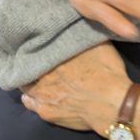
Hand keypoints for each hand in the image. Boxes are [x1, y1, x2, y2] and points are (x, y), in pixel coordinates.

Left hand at [21, 43, 139, 139]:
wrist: (114, 104)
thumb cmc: (108, 72)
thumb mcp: (98, 44)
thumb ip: (81, 36)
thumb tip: (74, 27)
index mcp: (53, 56)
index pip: (33, 48)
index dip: (34, 47)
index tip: (34, 45)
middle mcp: (42, 74)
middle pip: (27, 67)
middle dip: (31, 63)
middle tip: (37, 61)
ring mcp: (42, 95)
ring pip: (26, 86)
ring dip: (29, 80)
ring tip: (34, 77)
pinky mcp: (47, 113)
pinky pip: (30, 104)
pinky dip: (29, 98)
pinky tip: (32, 95)